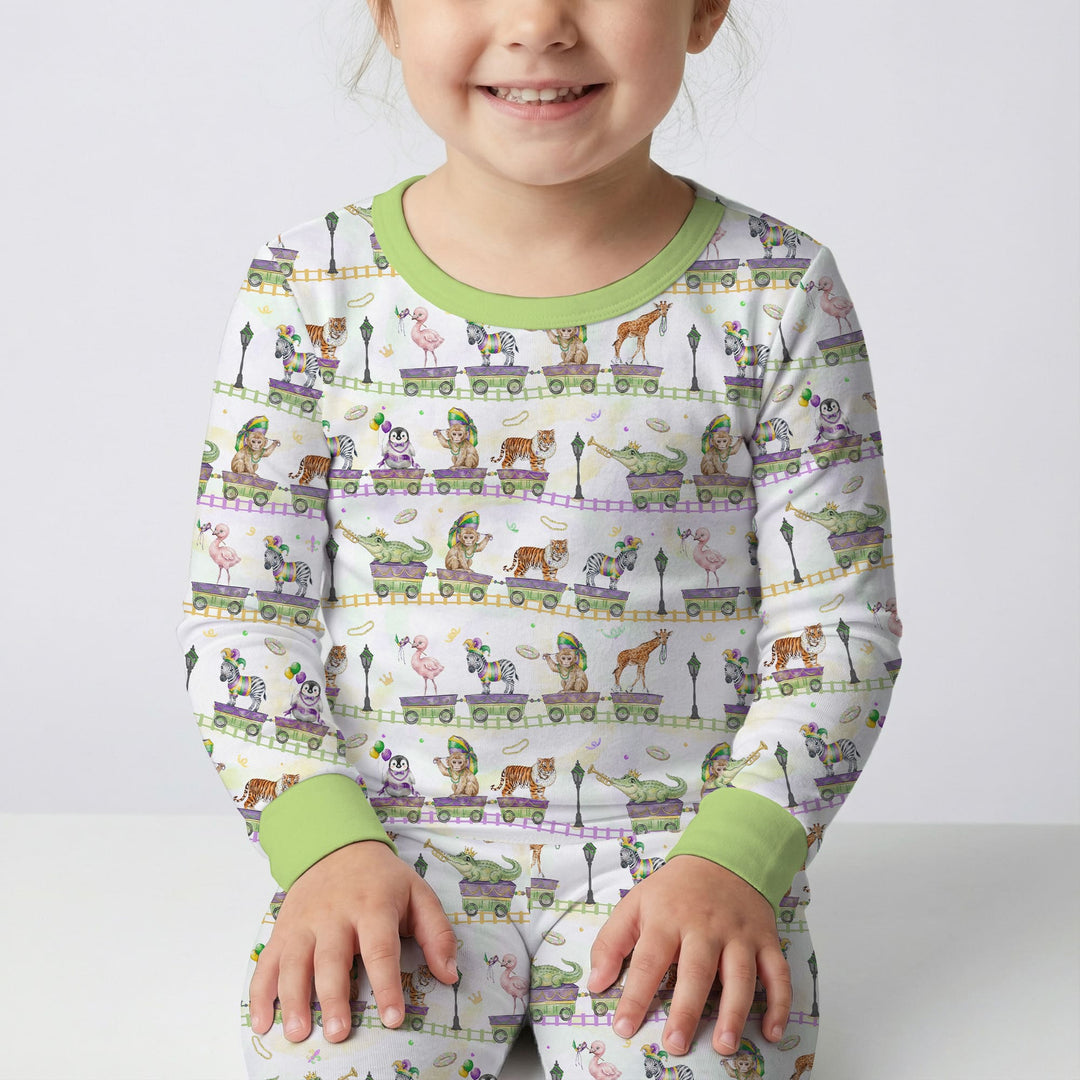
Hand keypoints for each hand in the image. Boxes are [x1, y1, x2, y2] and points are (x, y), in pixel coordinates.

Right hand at [248, 840, 459, 1043]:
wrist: (336, 847)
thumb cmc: (382, 880)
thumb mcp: (418, 894)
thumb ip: (437, 933)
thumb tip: (450, 975)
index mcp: (373, 906)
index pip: (380, 949)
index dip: (386, 986)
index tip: (393, 1019)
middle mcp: (335, 915)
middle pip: (332, 959)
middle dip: (334, 998)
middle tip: (339, 1033)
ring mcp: (304, 923)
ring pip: (295, 963)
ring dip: (294, 1000)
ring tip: (299, 1033)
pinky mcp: (282, 930)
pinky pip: (267, 963)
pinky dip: (260, 994)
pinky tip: (262, 1022)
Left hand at [586, 855, 789, 1057]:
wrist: (723, 857)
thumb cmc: (674, 890)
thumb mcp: (635, 903)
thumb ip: (611, 942)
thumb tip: (596, 983)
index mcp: (667, 918)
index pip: (648, 960)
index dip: (635, 996)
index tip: (623, 1028)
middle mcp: (705, 927)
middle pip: (696, 971)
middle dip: (686, 1010)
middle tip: (675, 1045)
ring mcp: (739, 934)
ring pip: (740, 976)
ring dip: (734, 1012)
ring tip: (724, 1046)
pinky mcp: (766, 940)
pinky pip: (777, 973)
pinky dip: (779, 1003)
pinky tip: (772, 1031)